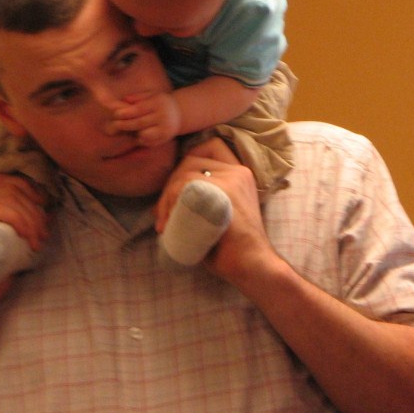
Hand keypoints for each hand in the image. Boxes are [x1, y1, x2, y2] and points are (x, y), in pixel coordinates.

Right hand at [0, 173, 48, 309]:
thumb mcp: (14, 244)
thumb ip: (25, 227)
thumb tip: (51, 210)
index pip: (6, 180)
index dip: (30, 188)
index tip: (45, 207)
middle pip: (9, 186)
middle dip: (34, 205)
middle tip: (44, 231)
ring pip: (8, 196)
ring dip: (31, 216)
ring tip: (38, 239)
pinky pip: (0, 208)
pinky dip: (20, 220)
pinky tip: (28, 238)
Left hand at [110, 91, 180, 145]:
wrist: (178, 114)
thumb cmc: (159, 103)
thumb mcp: (151, 95)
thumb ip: (137, 97)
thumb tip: (124, 100)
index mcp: (159, 102)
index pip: (139, 109)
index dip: (126, 112)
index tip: (116, 114)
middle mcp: (164, 116)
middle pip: (140, 123)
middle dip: (125, 124)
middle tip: (115, 124)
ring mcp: (166, 128)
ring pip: (144, 134)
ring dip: (133, 133)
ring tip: (128, 129)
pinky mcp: (165, 138)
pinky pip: (148, 141)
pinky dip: (140, 138)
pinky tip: (138, 133)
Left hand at [155, 139, 273, 285]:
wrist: (252, 266)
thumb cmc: (230, 248)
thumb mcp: (219, 212)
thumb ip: (202, 198)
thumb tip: (164, 200)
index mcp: (239, 174)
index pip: (210, 146)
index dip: (187, 161)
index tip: (175, 189)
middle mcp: (238, 172)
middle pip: (191, 160)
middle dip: (169, 185)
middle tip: (161, 214)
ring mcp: (232, 181)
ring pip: (184, 175)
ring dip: (166, 198)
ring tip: (163, 223)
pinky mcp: (223, 194)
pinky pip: (185, 187)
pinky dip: (169, 205)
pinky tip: (167, 226)